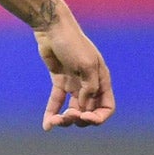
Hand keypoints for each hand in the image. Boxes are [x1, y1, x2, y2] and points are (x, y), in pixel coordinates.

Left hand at [36, 5, 115, 129]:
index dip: (99, 117)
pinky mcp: (59, 81)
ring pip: (73, 109)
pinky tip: (47, 126)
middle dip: (79, 119)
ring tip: (55, 121)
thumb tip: (83, 108)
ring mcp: (74, 83)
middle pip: (89, 111)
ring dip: (65, 119)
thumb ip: (88, 88)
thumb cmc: (72, 43)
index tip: (85, 118)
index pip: (107, 107)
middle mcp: (90, 84)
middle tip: (68, 115)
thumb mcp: (86, 65)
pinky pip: (57, 102)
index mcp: (102, 80)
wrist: (52, 28)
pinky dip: (52, 113)